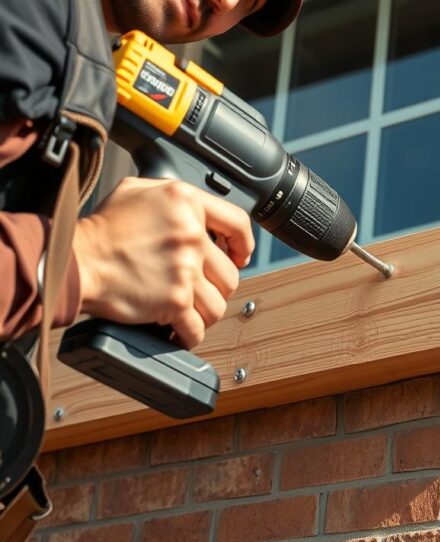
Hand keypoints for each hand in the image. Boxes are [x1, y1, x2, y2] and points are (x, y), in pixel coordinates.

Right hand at [72, 177, 254, 348]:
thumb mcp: (137, 190)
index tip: (239, 257)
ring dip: (205, 312)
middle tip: (199, 290)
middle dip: (216, 286)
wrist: (76, 261)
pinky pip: (197, 327)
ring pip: (218, 304)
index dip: (244, 244)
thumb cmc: (102, 229)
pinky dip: (190, 335)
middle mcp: (191, 234)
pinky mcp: (175, 300)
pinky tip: (180, 332)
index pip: (238, 223)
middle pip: (230, 273)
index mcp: (186, 203)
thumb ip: (172, 194)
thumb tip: (196, 208)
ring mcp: (185, 268)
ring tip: (189, 311)